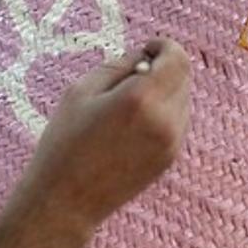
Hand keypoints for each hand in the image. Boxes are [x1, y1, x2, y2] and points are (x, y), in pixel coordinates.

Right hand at [21, 38, 191, 240]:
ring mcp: (172, 142)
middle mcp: (165, 120)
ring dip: (163, 91)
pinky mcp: (170, 158)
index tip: (144, 50)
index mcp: (141, 99)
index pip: (177, 58)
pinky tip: (131, 126)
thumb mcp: (79, 92)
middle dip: (162, 68)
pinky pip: (177, 121)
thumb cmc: (64, 143)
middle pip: (183, 77)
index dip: (162, 47)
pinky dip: (162, 113)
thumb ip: (117, 67)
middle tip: (128, 78)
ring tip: (126, 106)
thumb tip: (144, 58)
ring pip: (183, 99)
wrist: (66, 201)